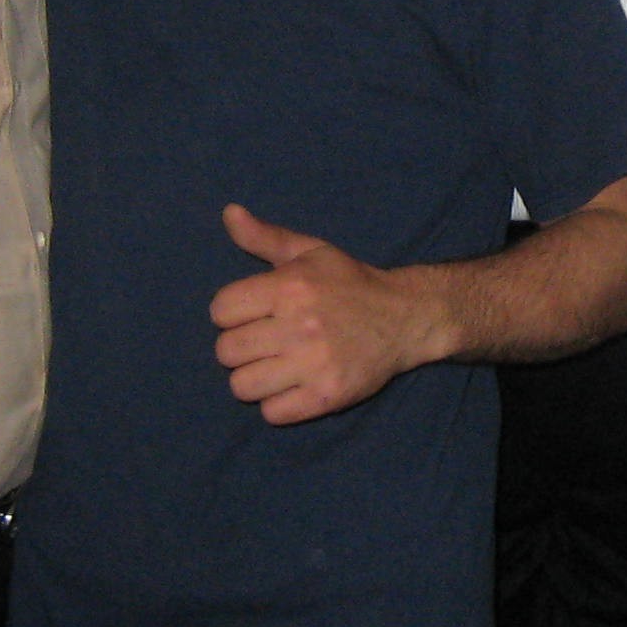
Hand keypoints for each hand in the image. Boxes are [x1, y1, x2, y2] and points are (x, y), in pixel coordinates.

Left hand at [209, 205, 448, 424]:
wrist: (406, 317)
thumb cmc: (350, 283)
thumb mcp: (310, 251)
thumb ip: (265, 237)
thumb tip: (228, 213)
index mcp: (290, 286)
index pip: (221, 310)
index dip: (232, 313)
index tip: (254, 315)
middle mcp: (299, 324)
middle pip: (226, 351)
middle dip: (240, 348)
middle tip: (266, 343)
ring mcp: (313, 363)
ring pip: (242, 386)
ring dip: (255, 379)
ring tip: (277, 367)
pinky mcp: (327, 395)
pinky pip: (273, 413)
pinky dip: (278, 404)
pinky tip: (294, 386)